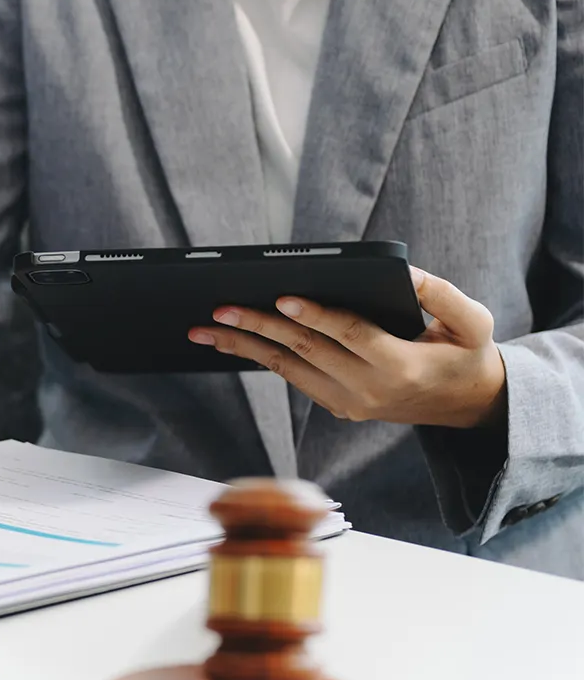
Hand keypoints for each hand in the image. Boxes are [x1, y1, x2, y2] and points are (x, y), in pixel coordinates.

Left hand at [189, 266, 506, 428]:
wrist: (466, 404)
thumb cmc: (467, 353)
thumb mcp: (474, 322)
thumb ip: (442, 295)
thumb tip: (403, 272)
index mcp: (401, 366)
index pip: (349, 336)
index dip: (316, 316)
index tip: (282, 297)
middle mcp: (369, 391)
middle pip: (306, 352)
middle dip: (259, 328)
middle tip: (220, 309)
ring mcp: (349, 404)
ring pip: (288, 369)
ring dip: (244, 348)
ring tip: (205, 330)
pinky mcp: (338, 407)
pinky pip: (293, 379)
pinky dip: (260, 359)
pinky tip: (231, 342)